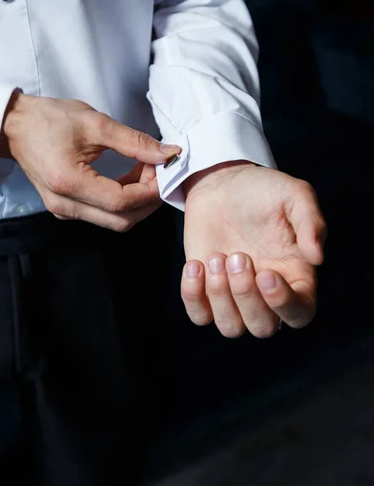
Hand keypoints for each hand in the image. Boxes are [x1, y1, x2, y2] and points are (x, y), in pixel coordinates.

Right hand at [0, 93, 179, 230]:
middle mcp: (64, 205)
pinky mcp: (66, 209)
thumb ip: (135, 141)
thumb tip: (168, 153)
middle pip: (122, 220)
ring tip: (144, 169)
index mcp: (68, 182)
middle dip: (149, 199)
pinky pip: (103, 214)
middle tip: (158, 170)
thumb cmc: (49, 119)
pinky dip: (123, 200)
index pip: (122, 202)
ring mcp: (63, 210)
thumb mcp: (96, 123)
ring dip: (137, 200)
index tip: (163, 168)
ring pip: (115, 221)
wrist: (15, 125)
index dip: (151, 189)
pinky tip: (129, 177)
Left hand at [181, 162, 325, 337]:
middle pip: (262, 327)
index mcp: (295, 275)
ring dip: (220, 297)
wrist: (222, 183)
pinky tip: (195, 265)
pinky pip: (200, 316)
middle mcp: (266, 293)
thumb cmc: (263, 190)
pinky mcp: (206, 289)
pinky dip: (193, 297)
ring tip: (214, 258)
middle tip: (237, 255)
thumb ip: (311, 222)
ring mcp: (234, 294)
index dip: (283, 303)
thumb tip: (318, 257)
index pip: (299, 313)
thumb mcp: (294, 194)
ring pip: (231, 327)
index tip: (265, 273)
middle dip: (245, 295)